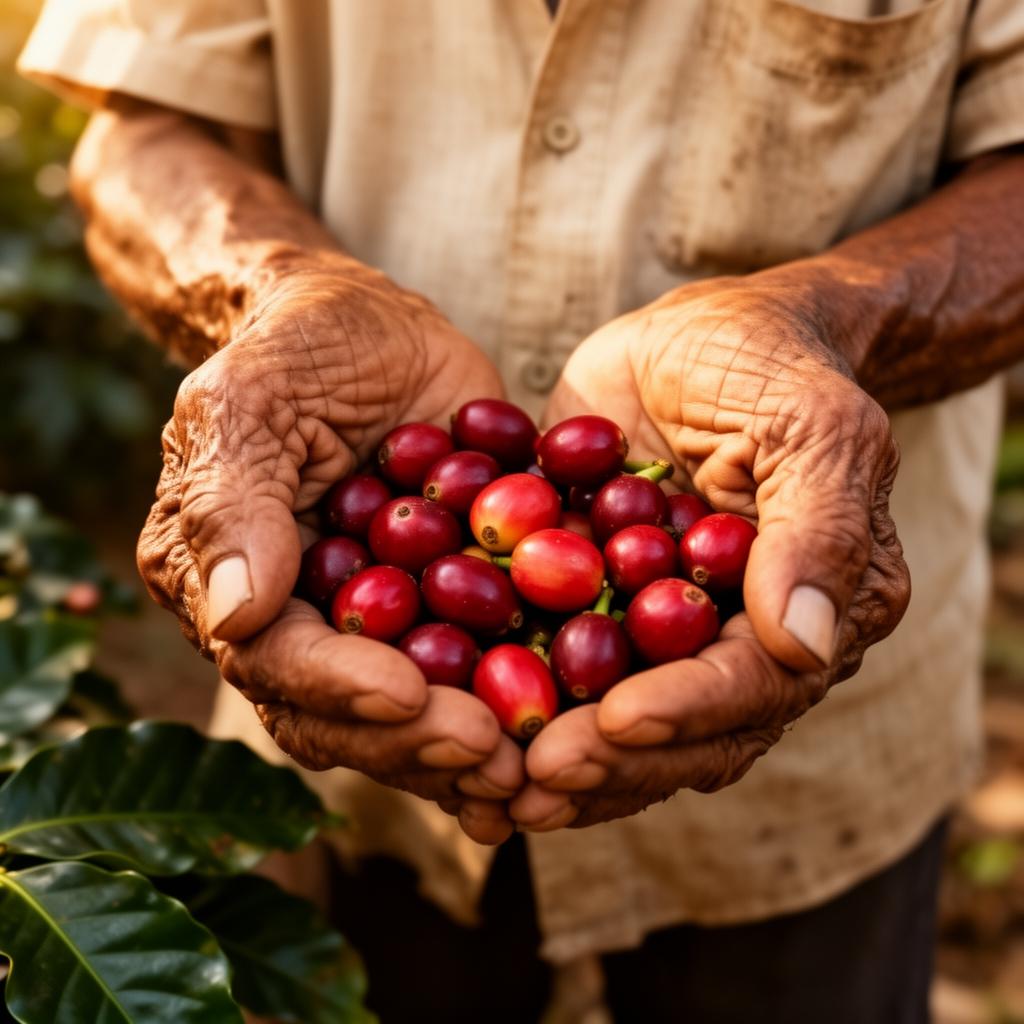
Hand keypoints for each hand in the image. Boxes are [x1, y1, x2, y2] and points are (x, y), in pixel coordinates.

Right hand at [138, 258, 521, 843]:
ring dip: (472, 748)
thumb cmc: (298, 346)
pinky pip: (480, 667)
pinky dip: (521, 700)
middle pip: (348, 714)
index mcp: (233, 587)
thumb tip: (234, 618)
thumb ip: (234, 505)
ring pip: (416, 713)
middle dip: (418, 741)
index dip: (340, 689)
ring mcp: (380, 624)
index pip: (276, 663)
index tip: (410, 695)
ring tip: (538, 766)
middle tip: (494, 755)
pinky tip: (575, 730)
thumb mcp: (251, 401)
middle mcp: (303, 625)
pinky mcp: (448, 608)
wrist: (372, 325)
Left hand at [512, 274, 910, 830]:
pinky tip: (457, 730)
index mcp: (814, 610)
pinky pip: (561, 671)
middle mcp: (742, 641)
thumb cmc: (768, 364)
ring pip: (620, 723)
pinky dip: (516, 704)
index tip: (615, 721)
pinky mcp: (600, 610)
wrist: (702, 337)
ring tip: (490, 789)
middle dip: (611, 760)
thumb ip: (818, 527)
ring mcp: (666, 634)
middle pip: (685, 731)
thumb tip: (807, 645)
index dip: (687, 711)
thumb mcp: (810, 423)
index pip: (755, 683)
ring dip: (562, 763)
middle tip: (532, 780)